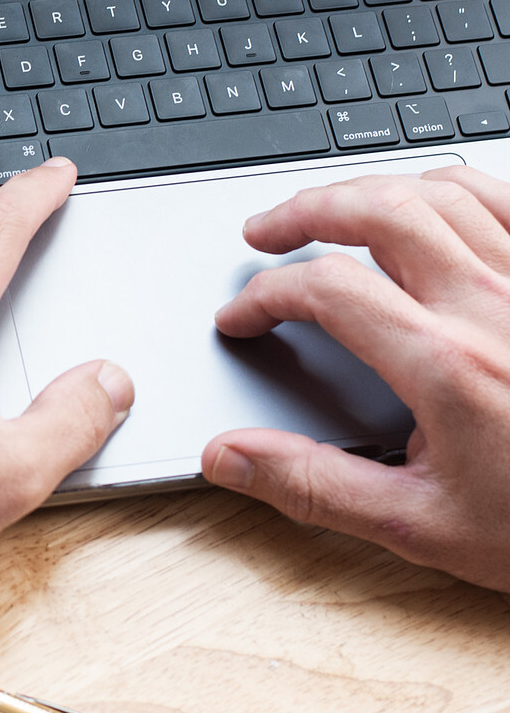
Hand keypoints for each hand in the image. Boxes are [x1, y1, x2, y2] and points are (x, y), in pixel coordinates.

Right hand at [202, 166, 509, 591]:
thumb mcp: (421, 524)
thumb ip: (313, 486)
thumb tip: (229, 459)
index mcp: (448, 365)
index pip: (326, 288)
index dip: (264, 296)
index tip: (243, 318)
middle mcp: (495, 304)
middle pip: (379, 209)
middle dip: (305, 210)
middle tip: (266, 232)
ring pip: (445, 188)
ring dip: (374, 189)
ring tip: (336, 209)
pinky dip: (457, 188)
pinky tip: (431, 207)